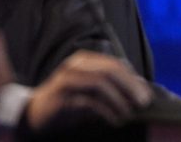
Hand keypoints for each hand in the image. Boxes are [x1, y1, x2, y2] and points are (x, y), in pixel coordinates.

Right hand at [25, 50, 152, 131]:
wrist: (32, 114)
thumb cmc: (67, 102)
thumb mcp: (90, 92)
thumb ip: (110, 88)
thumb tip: (139, 90)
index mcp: (84, 60)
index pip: (115, 64)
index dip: (133, 78)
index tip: (147, 93)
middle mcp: (76, 66)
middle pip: (110, 70)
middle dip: (130, 86)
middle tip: (144, 102)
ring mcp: (67, 80)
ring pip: (100, 84)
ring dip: (119, 99)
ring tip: (130, 113)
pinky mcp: (61, 97)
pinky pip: (88, 102)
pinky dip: (106, 111)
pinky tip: (116, 120)